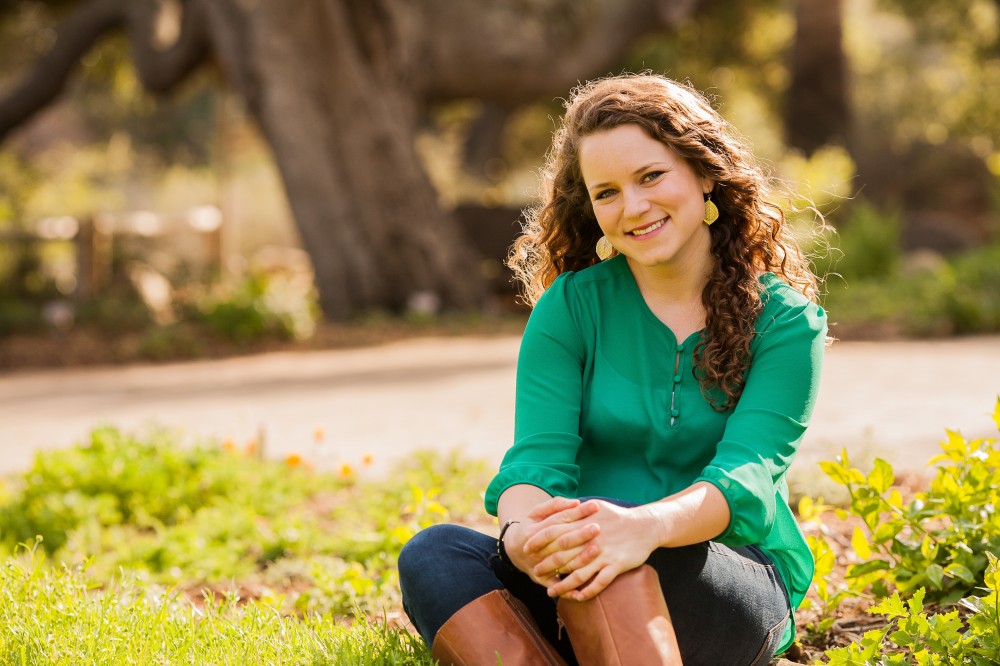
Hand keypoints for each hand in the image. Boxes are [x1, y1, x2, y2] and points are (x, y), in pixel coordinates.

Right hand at [503, 496, 600, 586]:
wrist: (514, 550)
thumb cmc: (532, 527)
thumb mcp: (536, 512)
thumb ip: (555, 505)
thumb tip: (576, 502)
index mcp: (534, 529)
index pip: (558, 519)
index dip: (576, 513)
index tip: (595, 506)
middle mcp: (536, 549)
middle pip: (560, 541)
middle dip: (579, 534)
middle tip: (598, 527)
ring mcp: (539, 565)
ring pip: (560, 562)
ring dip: (579, 558)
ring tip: (597, 549)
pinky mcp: (542, 581)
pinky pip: (556, 587)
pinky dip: (567, 590)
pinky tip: (582, 591)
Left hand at [524, 500, 660, 600]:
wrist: (645, 525)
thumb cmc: (617, 516)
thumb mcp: (595, 506)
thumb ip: (575, 509)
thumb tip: (557, 508)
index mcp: (584, 523)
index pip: (554, 532)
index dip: (539, 541)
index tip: (526, 549)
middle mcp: (591, 539)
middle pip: (562, 555)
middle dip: (546, 565)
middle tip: (534, 572)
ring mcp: (603, 554)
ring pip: (578, 573)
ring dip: (562, 585)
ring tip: (550, 592)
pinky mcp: (616, 565)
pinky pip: (599, 582)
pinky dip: (586, 591)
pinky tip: (577, 597)